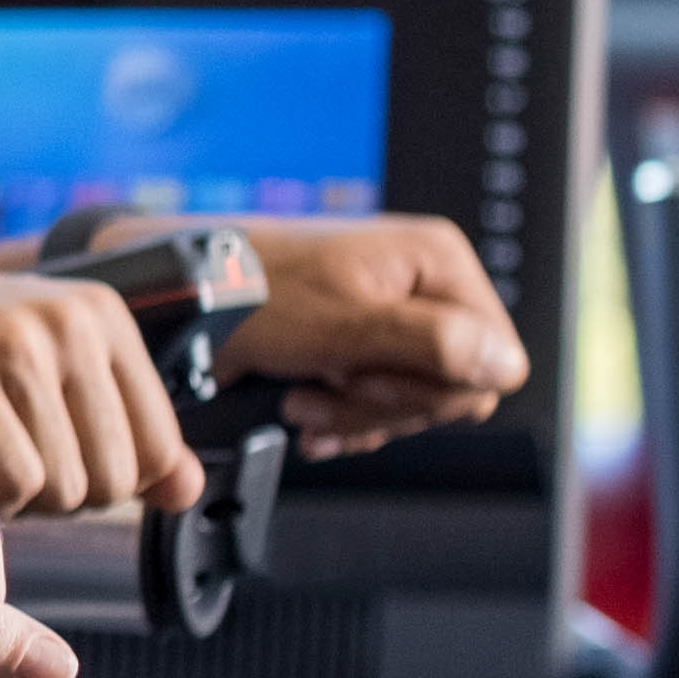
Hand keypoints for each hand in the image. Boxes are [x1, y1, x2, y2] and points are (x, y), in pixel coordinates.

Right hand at [0, 263, 194, 517]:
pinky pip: (7, 489)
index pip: (155, 451)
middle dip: (52, 497)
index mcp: (95, 313)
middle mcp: (62, 323)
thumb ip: (113, 421)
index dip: (102, 482)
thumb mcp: (28, 359)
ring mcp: (10, 347)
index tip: (47, 465)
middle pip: (109, 480)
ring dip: (9, 503)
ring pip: (59, 490)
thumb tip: (187, 488)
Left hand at [208, 214, 524, 451]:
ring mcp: (391, 315)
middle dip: (384, 405)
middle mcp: (423, 284)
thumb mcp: (340, 324)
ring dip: (355, 414)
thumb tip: (505, 363)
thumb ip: (431, 344)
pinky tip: (304, 412)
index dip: (432, 389)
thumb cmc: (242, 292)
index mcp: (438, 261)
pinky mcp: (359, 344)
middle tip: (325, 390)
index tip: (366, 380)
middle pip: (455, 387)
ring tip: (302, 399)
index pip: (496, 361)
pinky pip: (380, 402)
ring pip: (415, 401)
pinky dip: (343, 416)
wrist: (173, 298)